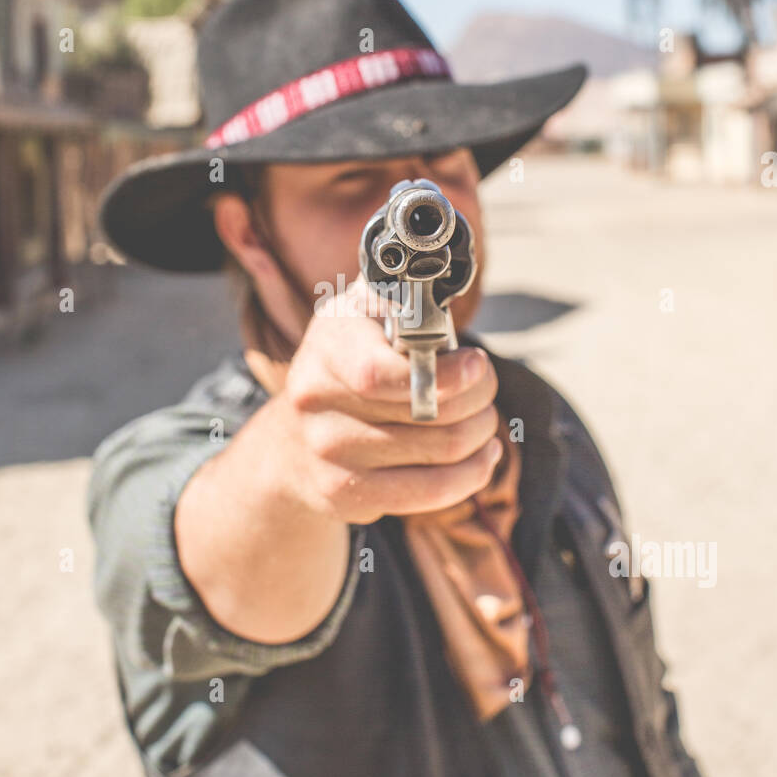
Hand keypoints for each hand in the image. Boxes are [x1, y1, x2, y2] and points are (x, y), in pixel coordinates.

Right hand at [279, 276, 501, 524]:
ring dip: (482, 433)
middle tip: (484, 387)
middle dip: (479, 398)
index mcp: (327, 346)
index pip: (380, 375)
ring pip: (442, 452)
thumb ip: (397, 297)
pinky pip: (433, 493)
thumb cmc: (344, 365)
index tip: (477, 364)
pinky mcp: (347, 496)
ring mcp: (329, 455)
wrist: (292, 444)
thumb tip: (444, 280)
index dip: (442, 375)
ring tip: (483, 420)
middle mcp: (316, 402)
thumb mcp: (359, 315)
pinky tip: (481, 455)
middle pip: (431, 413)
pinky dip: (473, 473)